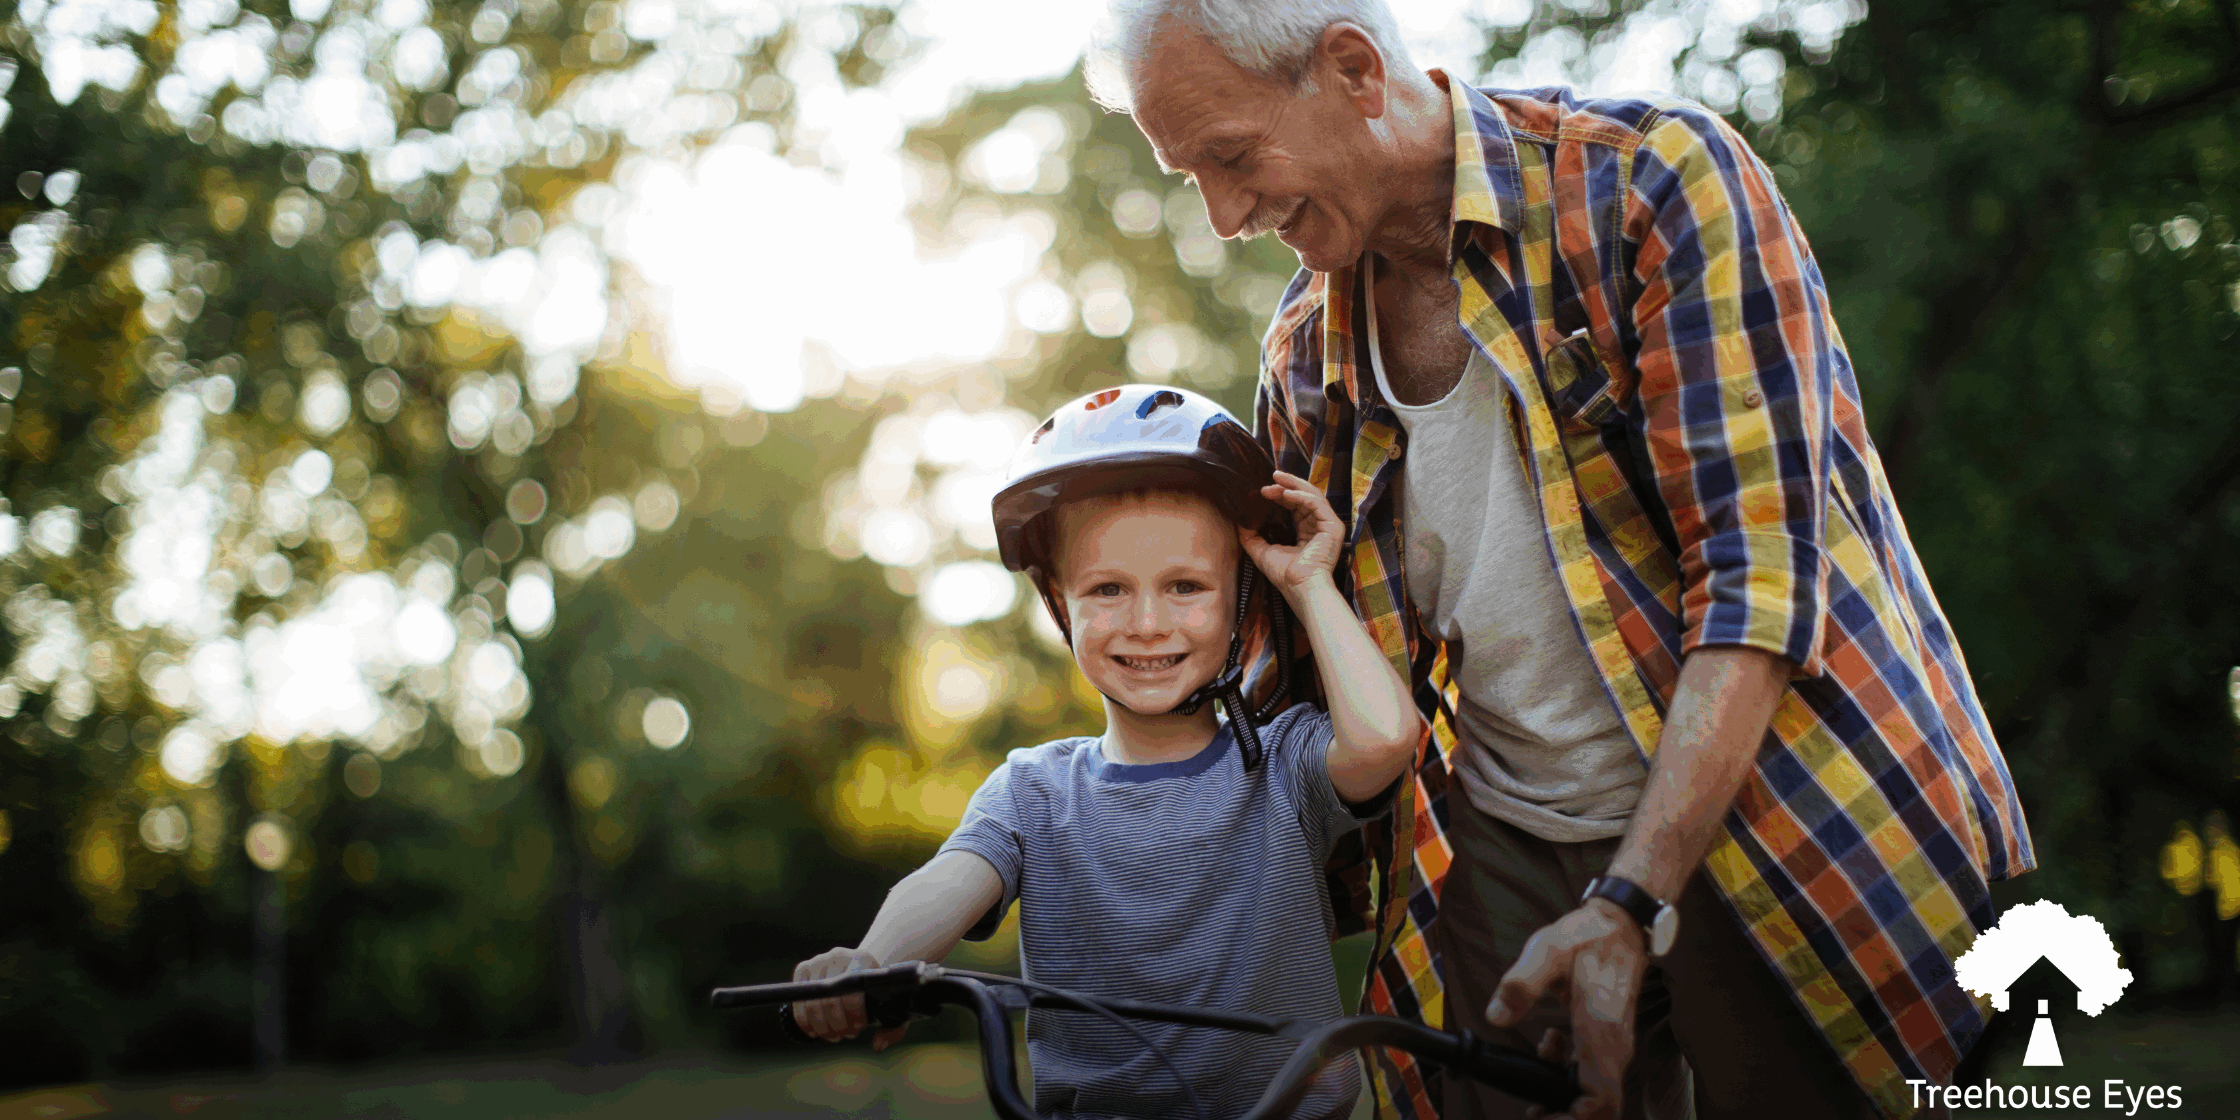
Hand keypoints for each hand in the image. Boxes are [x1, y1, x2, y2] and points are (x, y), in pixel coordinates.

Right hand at [790, 947, 908, 1049]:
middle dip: (836, 1025)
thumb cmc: (878, 991)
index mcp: (864, 961)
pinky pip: (797, 998)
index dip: (854, 1016)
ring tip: (832, 1035)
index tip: (859, 1028)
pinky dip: (803, 1019)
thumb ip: (893, 1028)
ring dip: (820, 1026)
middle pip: (829, 1000)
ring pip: (811, 1002)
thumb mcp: (893, 1006)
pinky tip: (814, 1031)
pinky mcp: (804, 968)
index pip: (852, 992)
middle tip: (845, 1035)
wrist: (861, 966)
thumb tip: (877, 1046)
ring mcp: (819, 961)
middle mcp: (839, 956)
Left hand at [1239, 470, 1345, 594]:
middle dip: (1286, 485)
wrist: (1299, 589)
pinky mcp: (1333, 527)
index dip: (1280, 494)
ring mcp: (1328, 525)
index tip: (1262, 490)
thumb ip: (1251, 536)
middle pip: (1304, 495)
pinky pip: (1317, 504)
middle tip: (1271, 476)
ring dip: (1294, 485)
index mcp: (1306, 530)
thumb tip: (1239, 521)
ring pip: (1312, 495)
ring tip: (1277, 479)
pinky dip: (1301, 496)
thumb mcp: (1262, 552)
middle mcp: (1319, 525)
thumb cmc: (1285, 575)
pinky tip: (1286, 494)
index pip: (1295, 505)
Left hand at [1486, 900, 1648, 1119]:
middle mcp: (1613, 1049)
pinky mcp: (1608, 1041)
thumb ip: (1520, 984)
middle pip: (1599, 1108)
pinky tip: (1547, 1049)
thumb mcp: (1547, 950)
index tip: (1542, 1117)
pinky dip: (1566, 1074)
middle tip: (1533, 1112)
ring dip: (1562, 1097)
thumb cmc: (1588, 936)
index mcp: (1600, 1034)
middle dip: (1563, 1115)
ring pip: (1595, 1095)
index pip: (1599, 1101)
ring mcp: (1614, 1047)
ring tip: (1532, 1088)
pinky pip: (1593, 1075)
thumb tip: (1496, 1017)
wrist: (1621, 924)